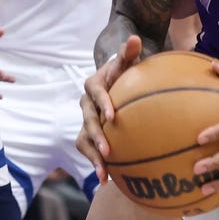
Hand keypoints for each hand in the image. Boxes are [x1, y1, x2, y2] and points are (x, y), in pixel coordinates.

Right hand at [75, 35, 142, 184]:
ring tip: (104, 173)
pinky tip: (108, 181)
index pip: (95, 93)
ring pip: (84, 139)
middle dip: (96, 136)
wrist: (115, 85)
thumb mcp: (126, 62)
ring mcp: (86, 121)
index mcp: (93, 85)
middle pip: (88, 121)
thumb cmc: (123, 73)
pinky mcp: (89, 136)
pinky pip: (88, 151)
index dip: (103, 103)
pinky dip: (97, 165)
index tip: (113, 116)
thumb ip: (129, 52)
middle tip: (108, 150)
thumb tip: (134, 38)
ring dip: (93, 157)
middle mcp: (86, 104)